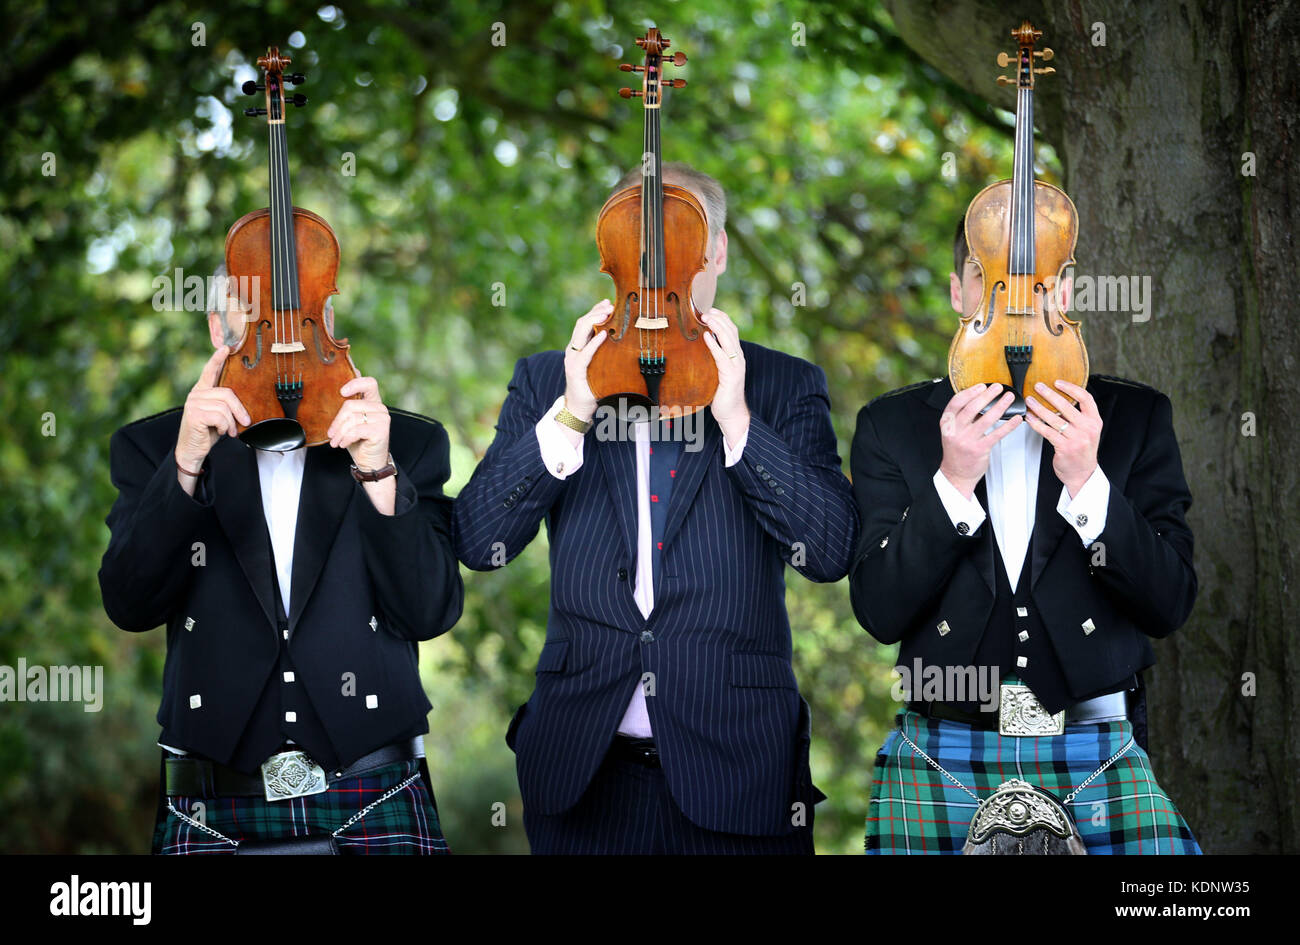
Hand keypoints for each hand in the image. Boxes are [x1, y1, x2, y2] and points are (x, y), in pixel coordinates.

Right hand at [175, 345, 250, 473]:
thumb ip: (225, 404)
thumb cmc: (207, 432)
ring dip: (232, 423)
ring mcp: (193, 403)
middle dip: (240, 410)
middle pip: (227, 393)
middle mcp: (196, 394)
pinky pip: (220, 417)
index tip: (226, 348)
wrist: (192, 450)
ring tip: (229, 431)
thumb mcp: (218, 415)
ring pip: (225, 407)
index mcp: (202, 391)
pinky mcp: (194, 414)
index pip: (209, 371)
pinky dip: (225, 427)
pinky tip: (220, 432)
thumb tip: (242, 401)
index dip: (217, 359)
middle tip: (245, 422)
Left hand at [327, 376, 390, 470]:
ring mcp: (383, 419)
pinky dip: (346, 438)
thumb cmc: (359, 441)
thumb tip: (338, 392)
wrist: (370, 461)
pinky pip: (356, 430)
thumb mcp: (350, 422)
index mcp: (373, 402)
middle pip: (351, 405)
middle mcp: (380, 408)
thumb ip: (347, 408)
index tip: (341, 392)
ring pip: (352, 419)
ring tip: (336, 442)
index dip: (355, 383)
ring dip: (339, 433)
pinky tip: (343, 444)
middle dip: (337, 421)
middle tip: (331, 434)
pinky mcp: (381, 430)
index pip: (369, 383)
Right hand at [563, 300, 609, 421]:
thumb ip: (604, 353)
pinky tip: (603, 334)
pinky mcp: (575, 369)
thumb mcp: (598, 365)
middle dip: (595, 312)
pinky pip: (585, 353)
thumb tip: (621, 342)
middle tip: (609, 304)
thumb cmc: (591, 387)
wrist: (579, 407)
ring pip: (580, 333)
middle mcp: (573, 350)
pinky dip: (594, 342)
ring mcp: (572, 359)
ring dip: (594, 321)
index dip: (594, 311)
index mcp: (578, 347)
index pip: (584, 323)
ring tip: (606, 313)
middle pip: (581, 324)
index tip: (607, 302)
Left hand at [701, 308, 748, 445]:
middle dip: (719, 318)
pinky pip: (721, 356)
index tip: (711, 309)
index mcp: (735, 356)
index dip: (722, 318)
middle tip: (706, 310)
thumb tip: (699, 347)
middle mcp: (738, 358)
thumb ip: (712, 359)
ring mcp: (736, 366)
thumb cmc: (722, 394)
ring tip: (706, 317)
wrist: (732, 413)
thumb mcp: (716, 372)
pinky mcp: (731, 375)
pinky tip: (707, 336)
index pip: (731, 331)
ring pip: (728, 340)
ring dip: (717, 326)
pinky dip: (714, 344)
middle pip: (731, 331)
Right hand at [938, 383, 1022, 498]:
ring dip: (1000, 406)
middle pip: (972, 408)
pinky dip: (1008, 425)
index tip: (981, 386)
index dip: (970, 392)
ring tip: (1009, 398)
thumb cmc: (957, 451)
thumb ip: (964, 417)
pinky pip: (997, 434)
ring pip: (986, 419)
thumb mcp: (953, 431)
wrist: (956, 473)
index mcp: (947, 424)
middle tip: (998, 388)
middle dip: (987, 395)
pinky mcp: (979, 450)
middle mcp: (956, 431)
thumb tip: (981, 400)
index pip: (956, 403)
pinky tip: (1016, 419)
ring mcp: (967, 441)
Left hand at [1024, 380, 1100, 496]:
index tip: (1057, 382)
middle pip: (1066, 405)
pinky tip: (1029, 418)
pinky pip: (1047, 431)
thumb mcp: (1088, 431)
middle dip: (1049, 394)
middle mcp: (1088, 428)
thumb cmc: (1082, 450)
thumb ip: (1078, 416)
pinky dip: (1036, 423)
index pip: (1086, 398)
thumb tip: (1059, 398)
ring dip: (1039, 408)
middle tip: (1038, 387)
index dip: (1071, 388)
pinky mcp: (1065, 447)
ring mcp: (1077, 438)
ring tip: (1030, 401)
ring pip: (1054, 418)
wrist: (1082, 473)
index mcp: (1095, 421)